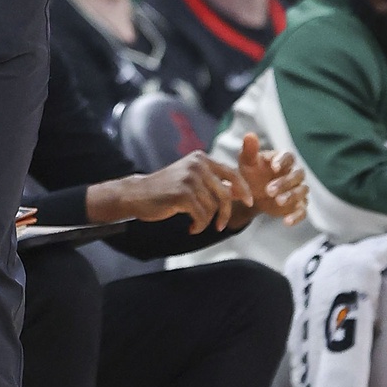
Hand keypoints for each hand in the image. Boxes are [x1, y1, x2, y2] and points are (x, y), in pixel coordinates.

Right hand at [115, 151, 254, 235]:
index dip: (244, 189)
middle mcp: (197, 165)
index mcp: (201, 159)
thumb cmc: (165, 190)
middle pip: (225, 194)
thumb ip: (212, 182)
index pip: (232, 173)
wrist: (137, 194)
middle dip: (226, 214)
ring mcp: (189, 178)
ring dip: (206, 222)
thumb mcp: (191, 179)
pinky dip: (198, 226)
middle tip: (220, 226)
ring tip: (195, 224)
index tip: (249, 202)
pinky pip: (201, 216)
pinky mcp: (182, 193)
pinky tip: (191, 228)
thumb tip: (238, 192)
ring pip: (212, 208)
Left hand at [234, 133, 307, 227]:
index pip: (289, 157)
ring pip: (301, 192)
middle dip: (284, 183)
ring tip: (277, 202)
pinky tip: (286, 221)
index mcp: (282, 160)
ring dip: (290, 196)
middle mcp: (293, 174)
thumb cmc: (251, 174)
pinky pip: (302, 211)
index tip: (274, 167)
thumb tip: (249, 135)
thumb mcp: (247, 163)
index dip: (283, 161)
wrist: (252, 194)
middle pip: (297, 176)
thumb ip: (249, 150)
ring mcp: (297, 190)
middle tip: (268, 190)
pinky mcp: (297, 206)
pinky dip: (296, 216)